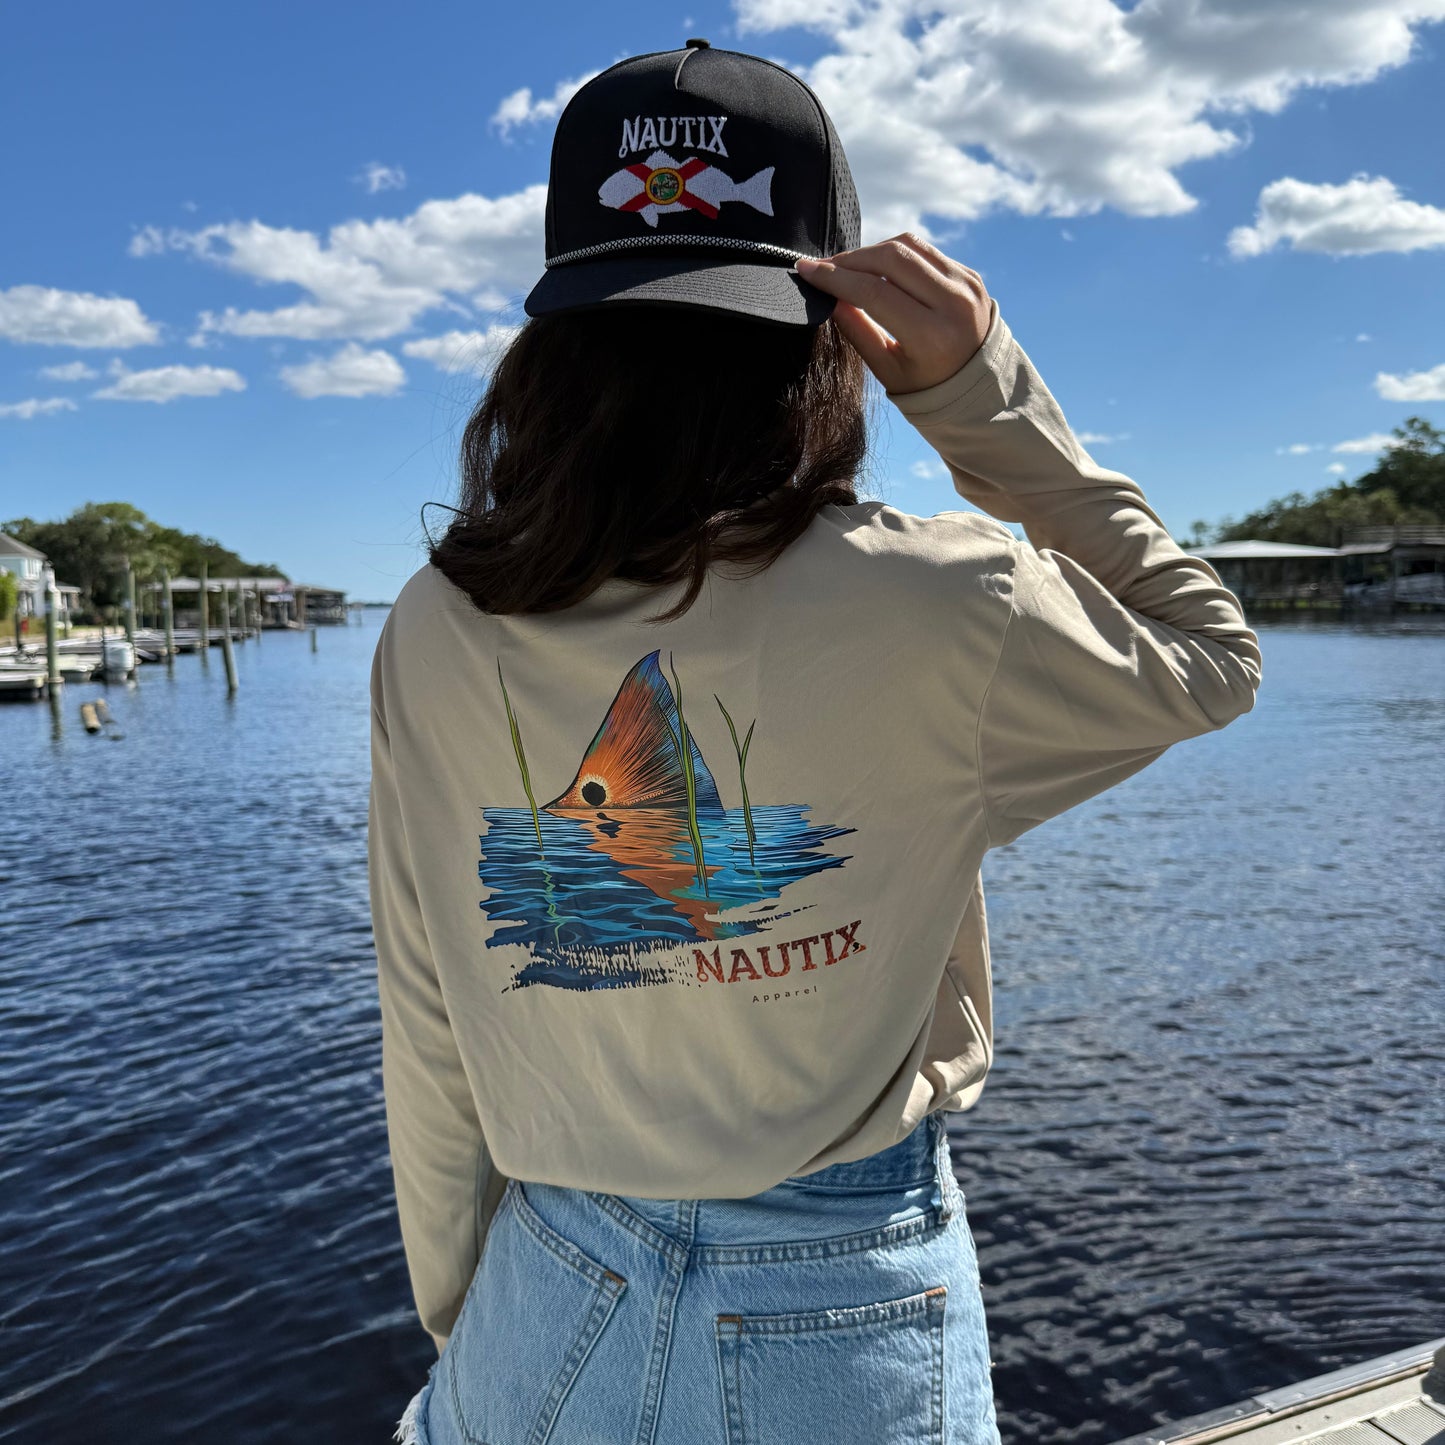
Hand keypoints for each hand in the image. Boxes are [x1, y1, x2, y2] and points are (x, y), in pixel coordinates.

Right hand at [796, 235, 991, 394]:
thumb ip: (857, 331)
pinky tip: (876, 267)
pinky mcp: (970, 274)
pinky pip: (924, 251)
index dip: (836, 278)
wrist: (981, 385)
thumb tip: (829, 295)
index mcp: (933, 337)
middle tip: (824, 267)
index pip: (875, 293)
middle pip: (891, 259)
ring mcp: (966, 284)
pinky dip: (895, 254)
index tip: (807, 270)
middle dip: (851, 258)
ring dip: (871, 251)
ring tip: (847, 266)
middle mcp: (954, 305)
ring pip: (908, 246)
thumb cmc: (925, 386)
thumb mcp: (886, 369)